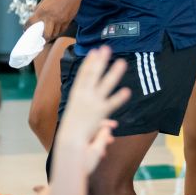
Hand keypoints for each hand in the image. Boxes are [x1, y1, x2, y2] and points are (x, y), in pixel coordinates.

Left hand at [27, 0, 83, 41]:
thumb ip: (39, 8)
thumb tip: (34, 16)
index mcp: (42, 10)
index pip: (31, 23)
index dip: (27, 28)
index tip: (26, 30)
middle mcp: (51, 17)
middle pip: (46, 35)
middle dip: (42, 38)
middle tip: (40, 37)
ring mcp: (60, 20)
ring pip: (55, 34)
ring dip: (51, 35)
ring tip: (48, 34)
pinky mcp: (68, 21)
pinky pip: (62, 30)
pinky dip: (58, 31)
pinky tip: (56, 29)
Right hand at [58, 47, 129, 166]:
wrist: (68, 146)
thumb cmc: (73, 141)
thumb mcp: (84, 129)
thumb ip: (100, 129)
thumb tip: (110, 130)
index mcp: (76, 97)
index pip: (83, 76)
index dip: (89, 63)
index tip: (94, 52)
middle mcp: (83, 97)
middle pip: (92, 75)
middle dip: (100, 61)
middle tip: (106, 48)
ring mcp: (92, 104)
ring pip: (104, 85)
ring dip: (113, 73)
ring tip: (121, 62)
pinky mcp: (99, 113)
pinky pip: (111, 104)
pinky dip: (118, 98)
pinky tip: (127, 91)